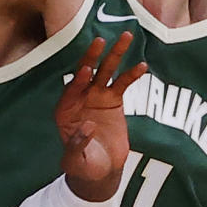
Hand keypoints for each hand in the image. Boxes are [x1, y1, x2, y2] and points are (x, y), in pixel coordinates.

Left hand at [55, 33, 145, 200]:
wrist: (100, 169)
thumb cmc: (82, 166)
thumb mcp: (75, 162)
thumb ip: (77, 146)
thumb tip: (88, 126)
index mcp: (64, 111)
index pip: (70, 91)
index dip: (78, 81)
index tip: (86, 71)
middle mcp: (79, 98)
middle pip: (86, 72)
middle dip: (92, 57)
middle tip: (100, 41)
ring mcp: (97, 96)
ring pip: (106, 71)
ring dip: (115, 54)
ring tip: (126, 36)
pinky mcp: (113, 99)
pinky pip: (123, 83)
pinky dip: (132, 74)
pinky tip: (142, 65)